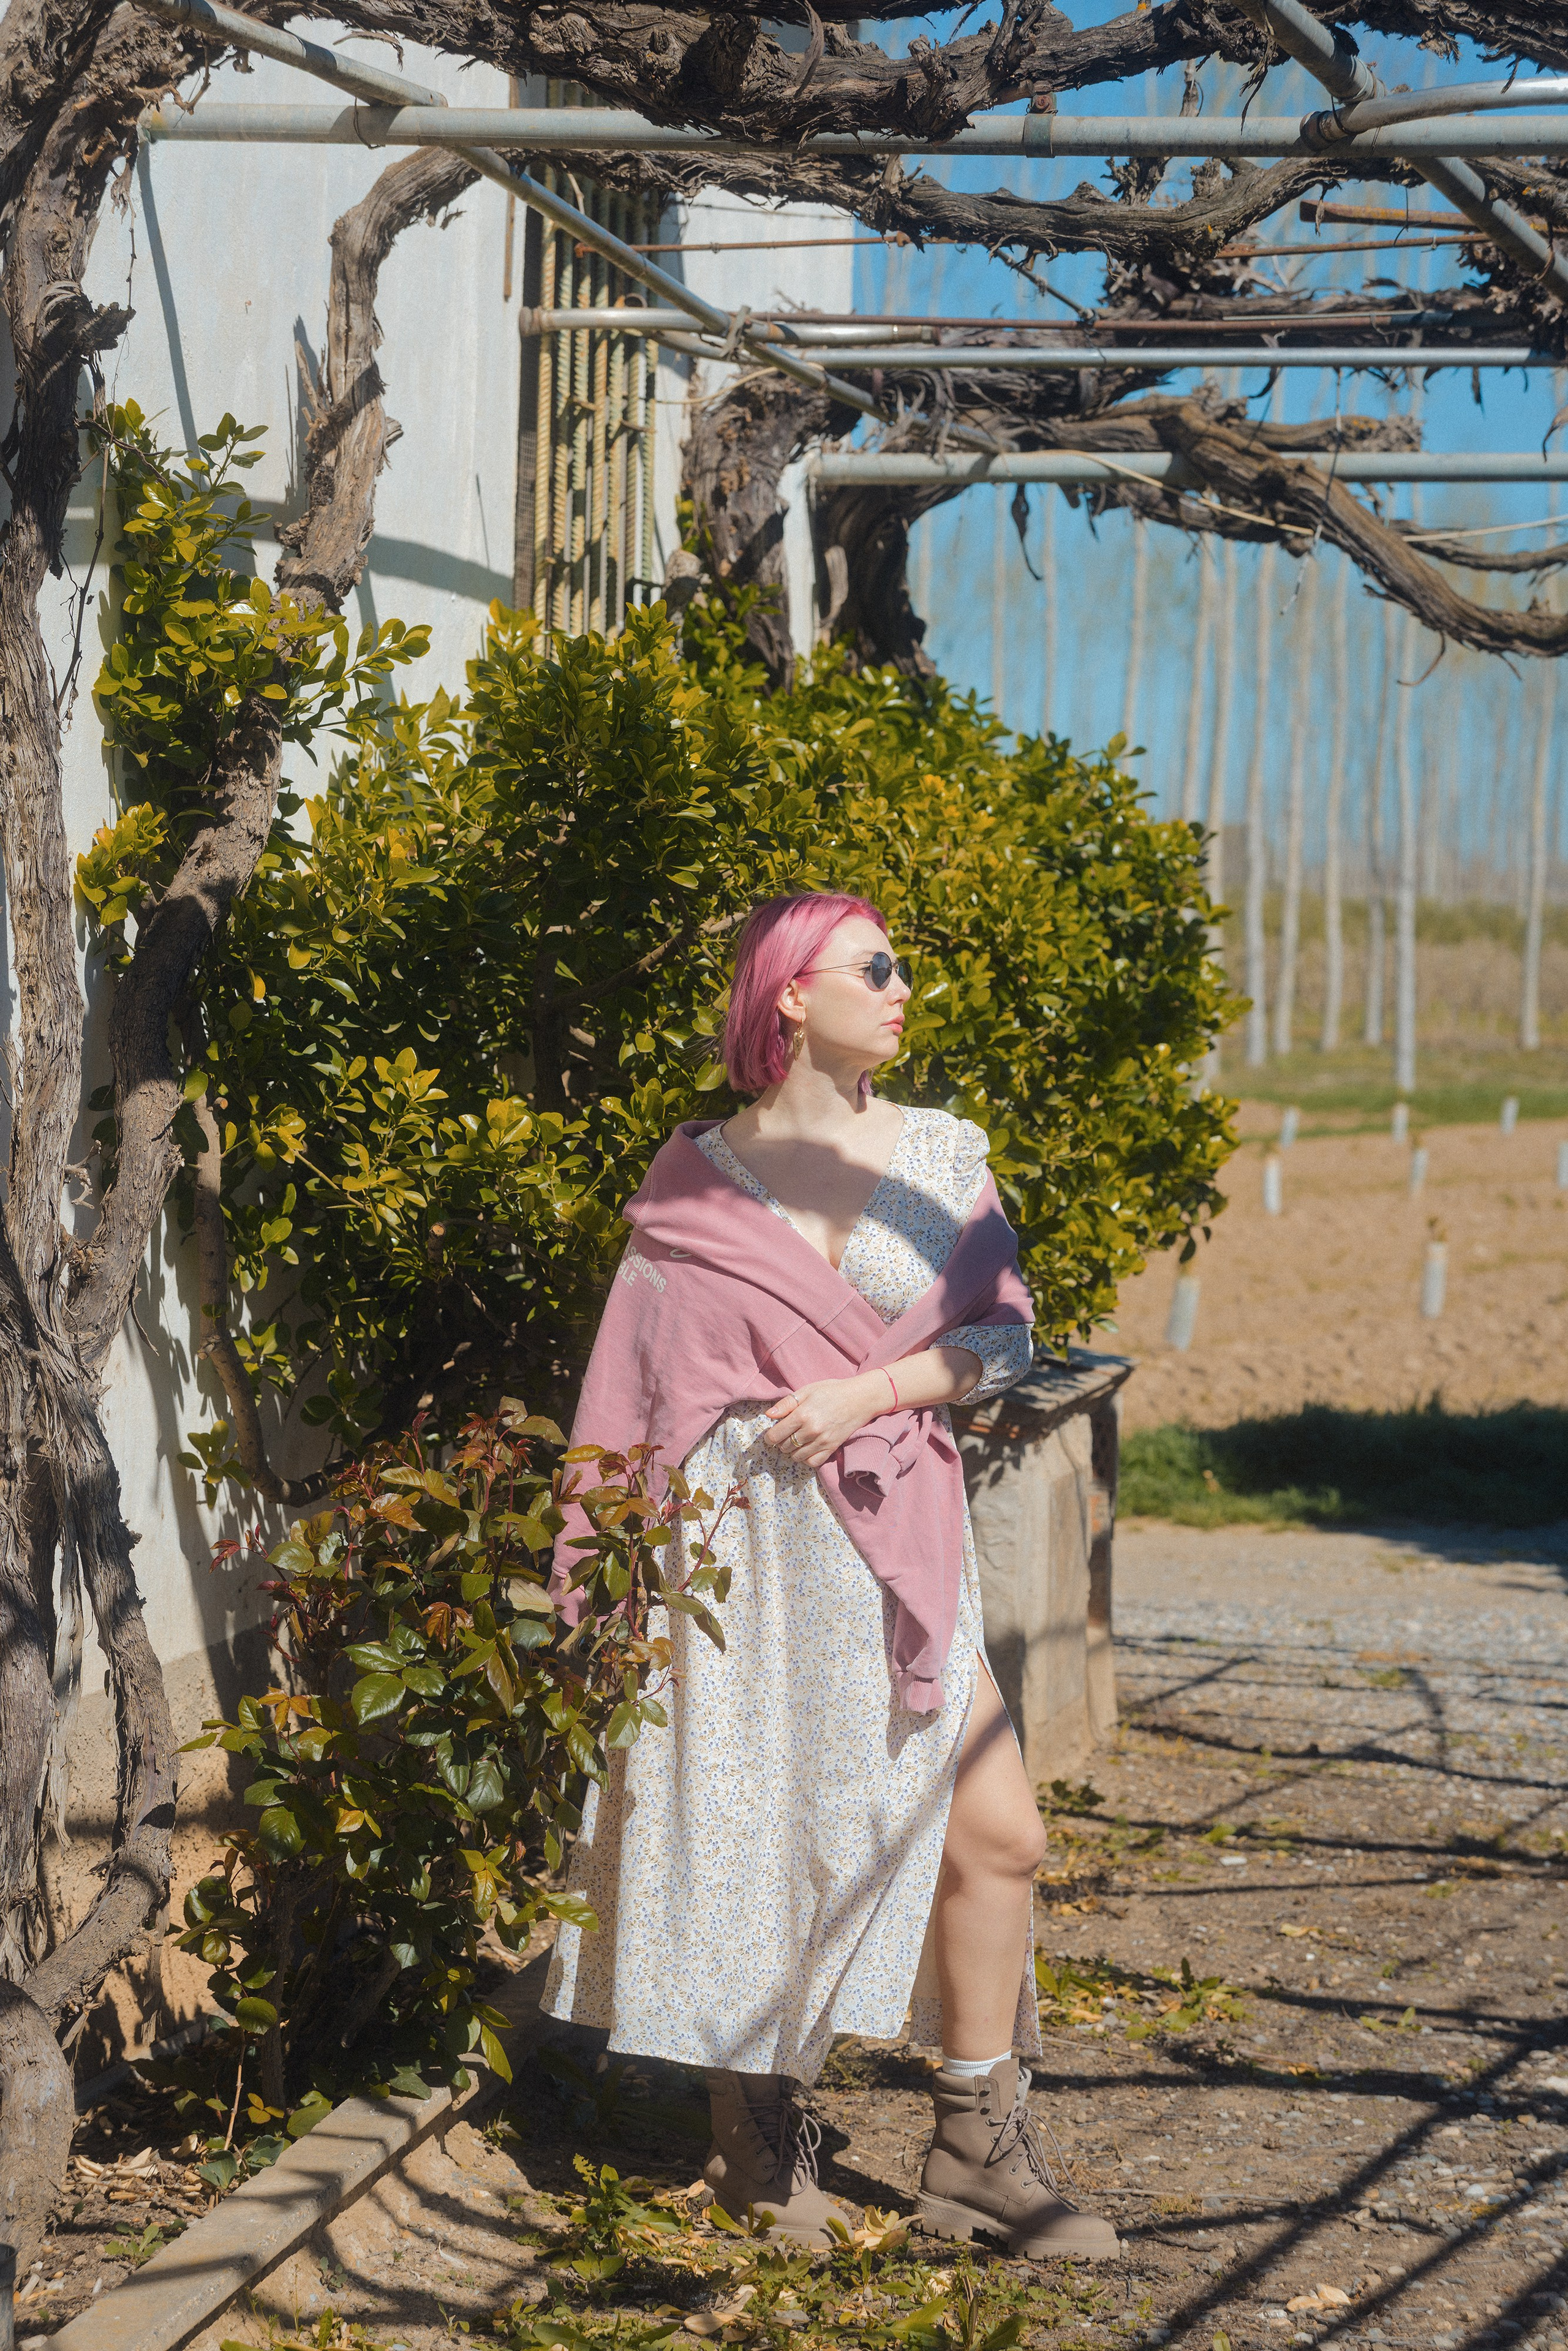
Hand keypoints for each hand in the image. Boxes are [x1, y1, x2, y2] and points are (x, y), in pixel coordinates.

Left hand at [762, 1374, 889, 1470]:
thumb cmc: (832, 1391)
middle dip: (781, 1442)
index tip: (771, 1434)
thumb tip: (768, 1415)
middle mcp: (811, 1430)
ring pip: (796, 1456)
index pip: (776, 1435)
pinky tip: (806, 1449)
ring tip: (796, 1441)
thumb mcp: (807, 1390)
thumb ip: (786, 1403)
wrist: (860, 1398)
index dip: (769, 1437)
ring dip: (792, 1451)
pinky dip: (806, 1459)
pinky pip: (813, 1462)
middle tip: (786, 1434)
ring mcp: (822, 1441)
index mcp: (802, 1414)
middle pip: (785, 1446)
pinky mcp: (832, 1448)